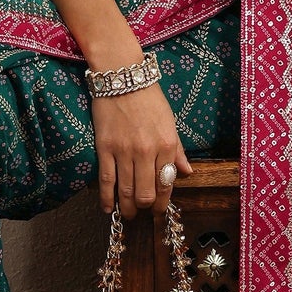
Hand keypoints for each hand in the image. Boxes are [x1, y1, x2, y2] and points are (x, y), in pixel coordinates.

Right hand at [92, 84, 194, 219]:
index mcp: (166, 145)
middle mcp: (147, 151)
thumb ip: (177, 150)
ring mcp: (124, 151)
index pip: (166, 184)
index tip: (159, 210)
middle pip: (146, 193)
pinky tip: (107, 208)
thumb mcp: (170, 122)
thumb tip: (187, 172)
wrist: (123, 76)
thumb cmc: (149, 97)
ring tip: (127, 214)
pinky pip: (106, 179)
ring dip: (127, 208)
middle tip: (142, 212)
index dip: (163, 202)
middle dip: (145, 207)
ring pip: (126, 190)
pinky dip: (106, 198)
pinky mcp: (105, 148)